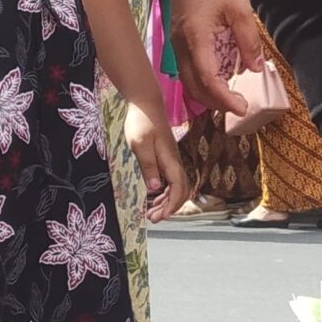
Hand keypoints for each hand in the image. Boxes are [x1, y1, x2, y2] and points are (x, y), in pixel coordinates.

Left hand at [124, 102, 191, 221]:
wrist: (146, 103)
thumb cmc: (141, 122)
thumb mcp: (140, 145)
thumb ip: (149, 166)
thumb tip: (156, 188)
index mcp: (170, 160)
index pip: (178, 188)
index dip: (171, 205)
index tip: (160, 217)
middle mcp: (174, 161)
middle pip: (181, 190)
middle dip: (170, 207)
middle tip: (152, 219)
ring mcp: (171, 159)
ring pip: (176, 186)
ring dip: (167, 201)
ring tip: (151, 213)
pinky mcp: (166, 157)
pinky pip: (170, 179)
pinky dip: (165, 192)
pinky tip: (154, 197)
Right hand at [166, 0, 266, 116]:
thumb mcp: (239, 8)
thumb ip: (248, 40)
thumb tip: (255, 69)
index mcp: (196, 38)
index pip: (208, 80)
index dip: (225, 99)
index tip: (243, 108)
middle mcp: (181, 45)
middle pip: (193, 87)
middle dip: (215, 102)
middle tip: (239, 106)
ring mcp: (176, 42)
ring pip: (187, 80)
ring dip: (207, 94)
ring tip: (230, 97)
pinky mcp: (178, 38)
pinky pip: (186, 68)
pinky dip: (201, 80)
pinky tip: (220, 78)